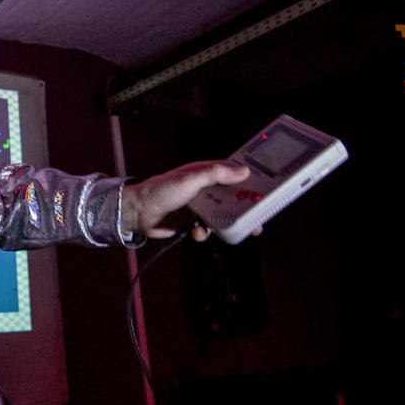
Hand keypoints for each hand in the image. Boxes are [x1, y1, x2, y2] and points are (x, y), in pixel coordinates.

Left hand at [122, 161, 252, 239]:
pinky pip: (207, 230)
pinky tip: (196, 232)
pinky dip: (205, 233)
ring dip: (228, 225)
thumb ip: (215, 174)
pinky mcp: (192, 222)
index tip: (265, 192)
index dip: (250, 183)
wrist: (138, 213)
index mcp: (207, 174)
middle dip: (245, 211)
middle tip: (257, 220)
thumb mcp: (190, 179)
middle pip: (233, 200)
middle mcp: (206, 190)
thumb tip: (242, 171)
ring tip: (238, 231)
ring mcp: (200, 207)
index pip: (235, 175)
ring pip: (223, 217)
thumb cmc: (160, 190)